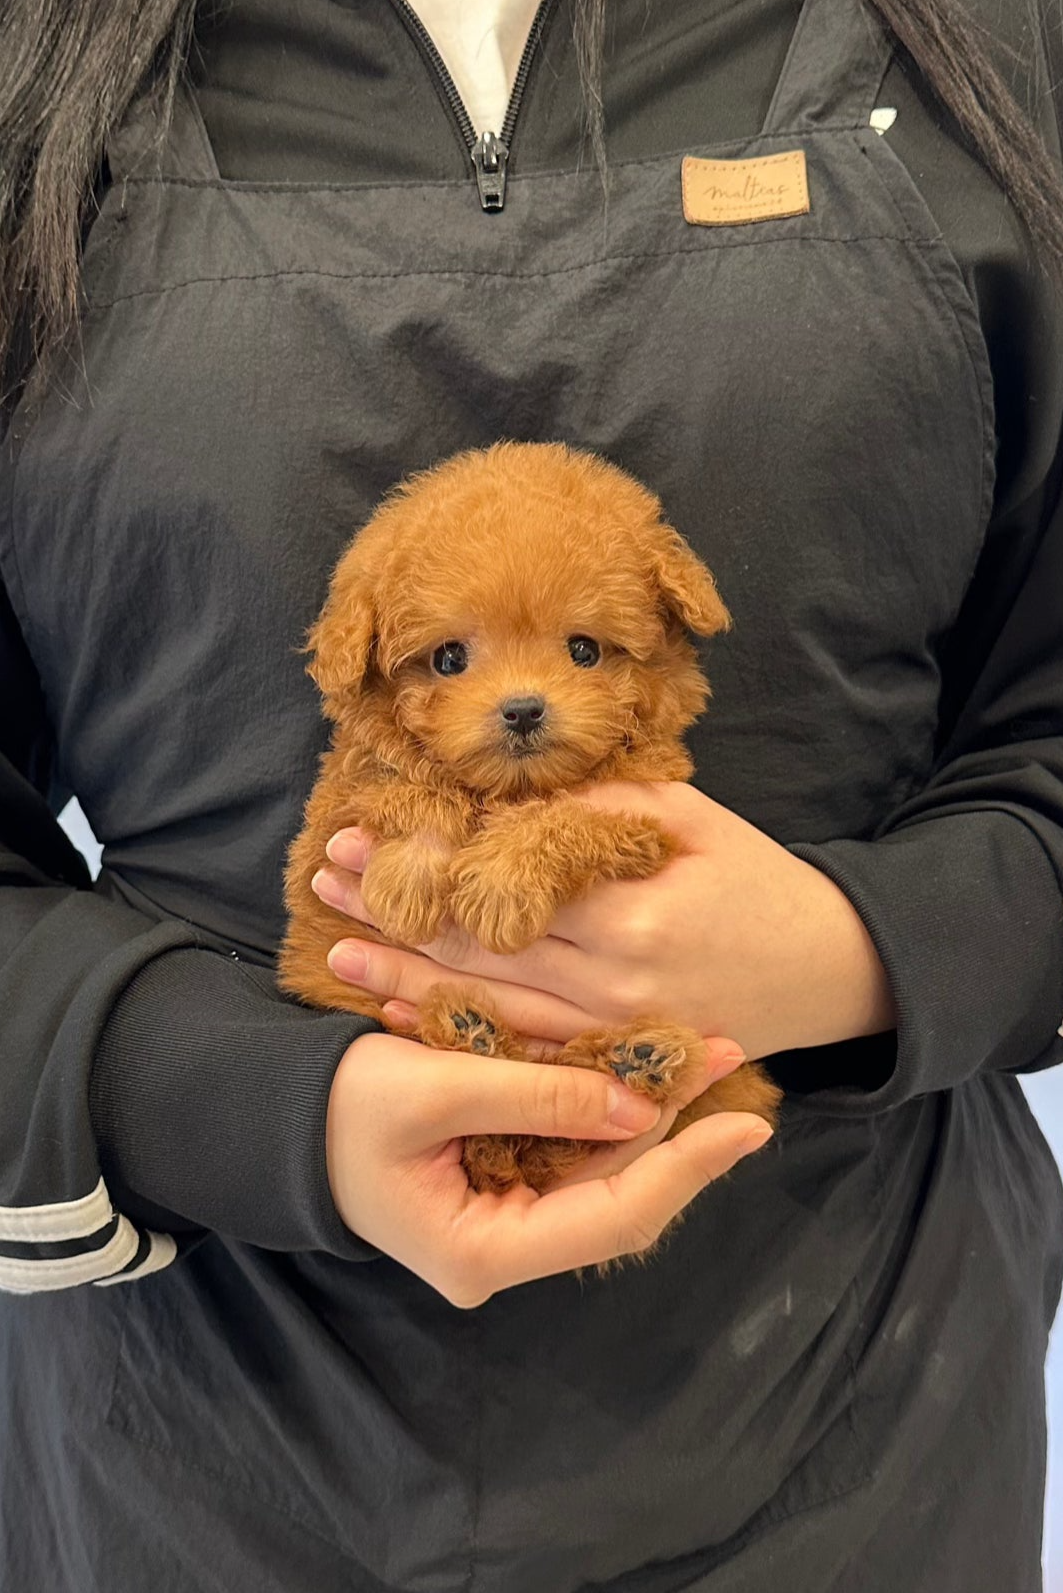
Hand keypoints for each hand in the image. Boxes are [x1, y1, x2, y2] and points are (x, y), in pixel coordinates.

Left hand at [312, 782, 895, 1059]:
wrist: (829, 970)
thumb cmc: (759, 880)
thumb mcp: (690, 819)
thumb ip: (599, 810)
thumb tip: (504, 802)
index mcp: (628, 910)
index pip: (497, 886)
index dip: (421, 865)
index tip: (359, 840)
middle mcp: (610, 981)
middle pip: (476, 946)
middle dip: (392, 914)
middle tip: (324, 884)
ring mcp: (610, 1030)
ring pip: (485, 1005)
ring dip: (404, 979)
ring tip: (336, 954)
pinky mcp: (614, 1058)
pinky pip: (521, 1048)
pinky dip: (458, 1030)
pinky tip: (402, 1017)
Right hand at [326, 1029, 771, 1304]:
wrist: (269, 1114)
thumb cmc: (332, 1105)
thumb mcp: (430, 1087)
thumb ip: (534, 1095)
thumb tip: (639, 1108)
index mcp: (482, 1251)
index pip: (612, 1217)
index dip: (685, 1168)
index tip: (745, 1124)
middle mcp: (503, 1249)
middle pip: (618, 1194)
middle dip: (677, 1128)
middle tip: (731, 1059)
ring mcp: (503, 1219)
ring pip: (602, 1171)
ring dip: (650, 1113)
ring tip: (704, 1054)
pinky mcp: (499, 1182)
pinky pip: (571, 1151)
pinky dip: (607, 1108)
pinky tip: (644, 1067)